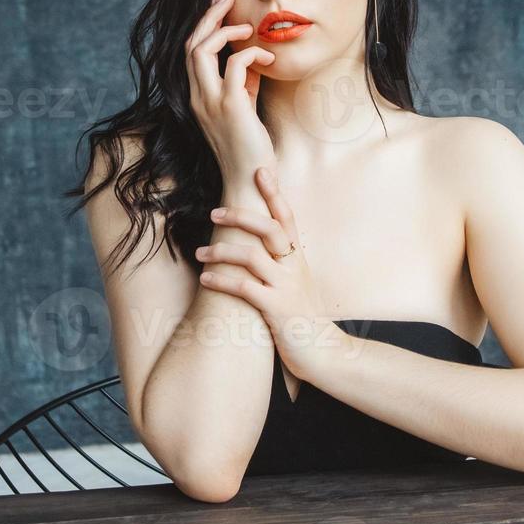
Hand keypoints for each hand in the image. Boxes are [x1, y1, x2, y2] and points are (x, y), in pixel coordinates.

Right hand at [186, 0, 276, 184]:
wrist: (248, 182)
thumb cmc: (248, 148)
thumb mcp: (243, 109)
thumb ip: (243, 84)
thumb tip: (253, 59)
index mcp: (197, 96)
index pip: (190, 52)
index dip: (202, 25)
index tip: (218, 6)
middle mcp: (197, 97)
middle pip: (191, 44)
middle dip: (208, 16)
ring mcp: (211, 102)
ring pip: (202, 50)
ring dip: (225, 30)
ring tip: (248, 27)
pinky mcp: (231, 107)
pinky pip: (236, 65)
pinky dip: (252, 53)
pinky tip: (269, 57)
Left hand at [194, 166, 349, 383]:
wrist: (323, 352)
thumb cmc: (302, 317)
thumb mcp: (294, 283)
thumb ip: (280, 262)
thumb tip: (256, 244)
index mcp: (297, 258)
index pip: (287, 217)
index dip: (274, 193)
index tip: (260, 171)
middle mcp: (294, 267)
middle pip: (269, 228)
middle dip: (240, 215)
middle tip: (214, 212)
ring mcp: (286, 287)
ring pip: (252, 255)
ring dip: (222, 250)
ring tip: (200, 252)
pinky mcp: (277, 309)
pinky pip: (245, 287)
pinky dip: (222, 280)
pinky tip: (205, 280)